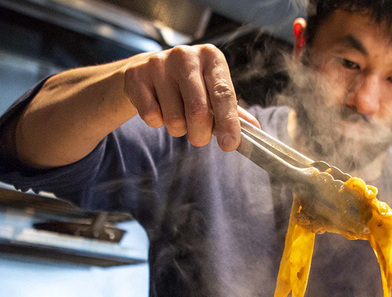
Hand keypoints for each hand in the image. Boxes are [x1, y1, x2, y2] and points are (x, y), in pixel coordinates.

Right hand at [122, 45, 256, 150]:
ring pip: (174, 119)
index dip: (228, 123)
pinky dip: (156, 122)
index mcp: (211, 57)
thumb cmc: (188, 84)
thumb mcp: (211, 90)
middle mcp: (186, 55)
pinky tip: (158, 107)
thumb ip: (232, 110)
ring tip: (176, 115)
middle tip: (199, 138)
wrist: (146, 71)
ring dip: (177, 129)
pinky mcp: (136, 76)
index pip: (224, 94)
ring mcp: (158, 63)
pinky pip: (151, 116)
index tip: (230, 145)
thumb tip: (255, 130)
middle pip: (198, 111)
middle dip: (200, 134)